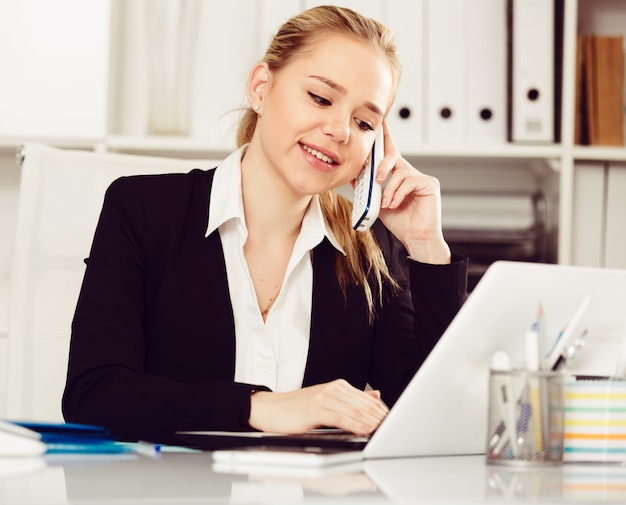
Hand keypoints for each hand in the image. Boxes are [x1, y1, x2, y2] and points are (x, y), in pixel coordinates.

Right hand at [248, 379, 387, 434]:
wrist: (270, 409)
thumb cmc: (297, 409)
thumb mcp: (326, 401)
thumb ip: (351, 399)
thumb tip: (377, 395)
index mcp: (338, 386)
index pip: (367, 399)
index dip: (382, 411)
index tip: (394, 422)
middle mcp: (333, 389)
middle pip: (364, 404)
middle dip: (381, 418)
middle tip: (395, 428)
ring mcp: (324, 397)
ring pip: (355, 410)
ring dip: (372, 422)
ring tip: (384, 431)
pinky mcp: (315, 409)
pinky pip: (340, 417)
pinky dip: (355, 424)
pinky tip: (364, 430)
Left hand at [375, 120, 450, 263]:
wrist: (415, 239)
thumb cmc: (400, 223)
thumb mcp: (377, 203)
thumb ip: (368, 189)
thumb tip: (353, 176)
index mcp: (398, 176)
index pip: (390, 152)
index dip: (385, 137)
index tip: (380, 122)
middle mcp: (410, 173)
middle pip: (393, 156)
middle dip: (380, 165)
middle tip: (375, 179)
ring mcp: (421, 178)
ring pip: (399, 171)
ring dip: (388, 189)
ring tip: (387, 203)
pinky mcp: (429, 184)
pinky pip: (408, 180)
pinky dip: (398, 193)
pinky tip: (395, 204)